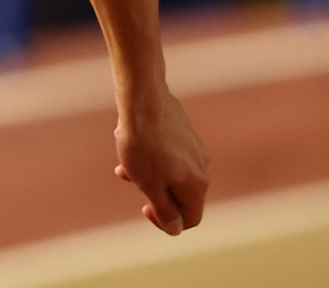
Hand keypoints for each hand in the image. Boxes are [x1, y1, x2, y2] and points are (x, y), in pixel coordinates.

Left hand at [113, 90, 209, 235]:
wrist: (143, 99)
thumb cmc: (143, 144)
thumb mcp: (150, 186)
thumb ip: (165, 210)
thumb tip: (175, 228)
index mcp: (197, 185)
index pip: (191, 218)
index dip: (168, 222)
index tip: (145, 208)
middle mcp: (202, 167)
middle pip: (180, 194)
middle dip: (154, 192)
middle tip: (130, 179)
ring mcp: (196, 147)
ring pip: (172, 171)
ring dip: (149, 173)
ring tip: (125, 162)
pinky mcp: (186, 131)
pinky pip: (171, 153)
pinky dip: (153, 156)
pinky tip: (131, 144)